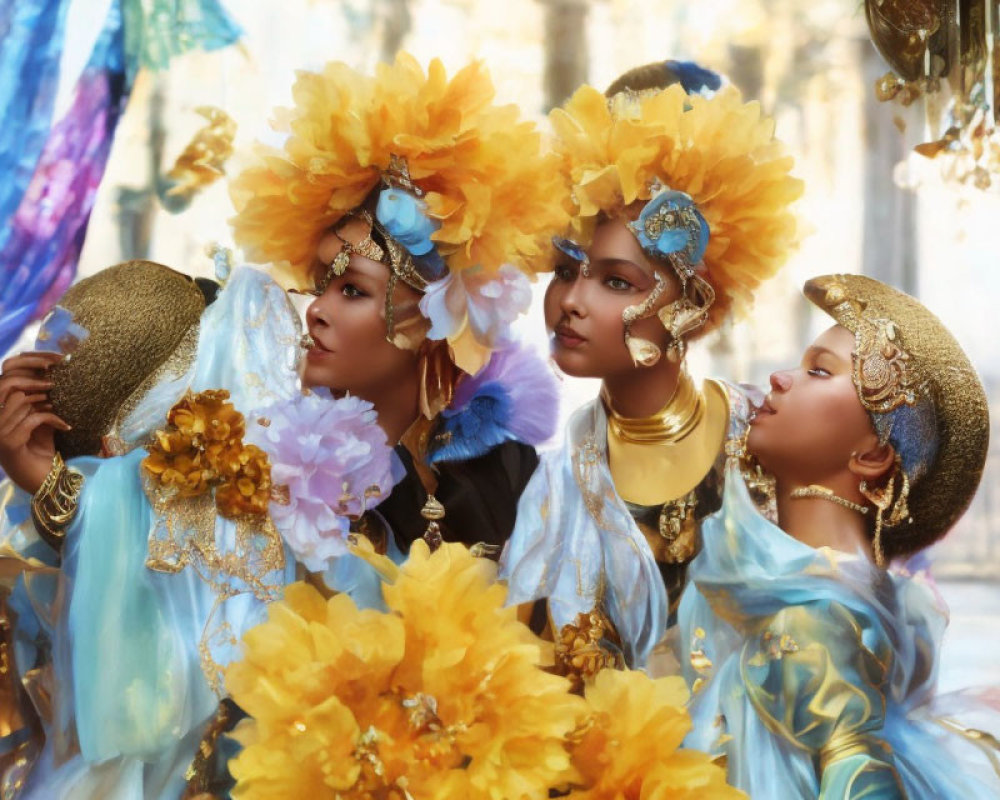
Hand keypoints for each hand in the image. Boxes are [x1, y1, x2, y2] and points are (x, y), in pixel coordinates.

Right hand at [0, 352, 70, 493]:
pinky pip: (33, 419)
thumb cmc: (40, 448)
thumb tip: (50, 369)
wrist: (43, 480)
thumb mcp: (39, 417)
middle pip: (8, 382)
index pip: (5, 373)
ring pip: (21, 399)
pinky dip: (54, 419)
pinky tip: (66, 426)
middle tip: (61, 378)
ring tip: (60, 408)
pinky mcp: (8, 443)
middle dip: (37, 376)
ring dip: (46, 401)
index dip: (29, 361)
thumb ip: (38, 397)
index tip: (56, 360)